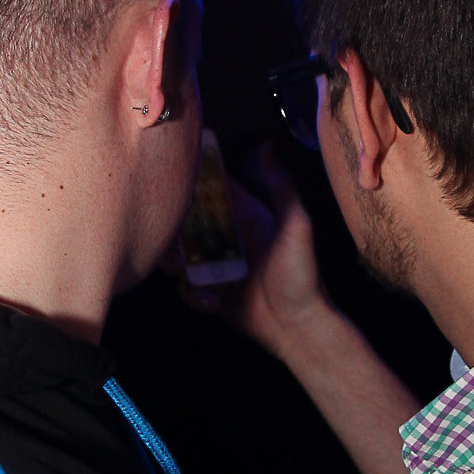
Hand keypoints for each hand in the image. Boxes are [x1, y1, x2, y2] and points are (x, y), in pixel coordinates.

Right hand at [186, 143, 331, 363]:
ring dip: (176, 264)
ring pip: (180, 256)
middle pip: (186, 223)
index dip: (190, 183)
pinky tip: (211, 301)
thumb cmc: (301, 275)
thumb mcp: (296, 225)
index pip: (212, 190)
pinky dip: (193, 295)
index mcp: (245, 215)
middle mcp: (228, 237)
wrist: (298, 327)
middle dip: (173, 230)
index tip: (171, 179)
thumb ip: (280, 187)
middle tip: (171, 240)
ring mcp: (218, 266)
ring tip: (183, 271)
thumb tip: (266, 146)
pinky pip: (188, 288)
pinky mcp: (212, 293)